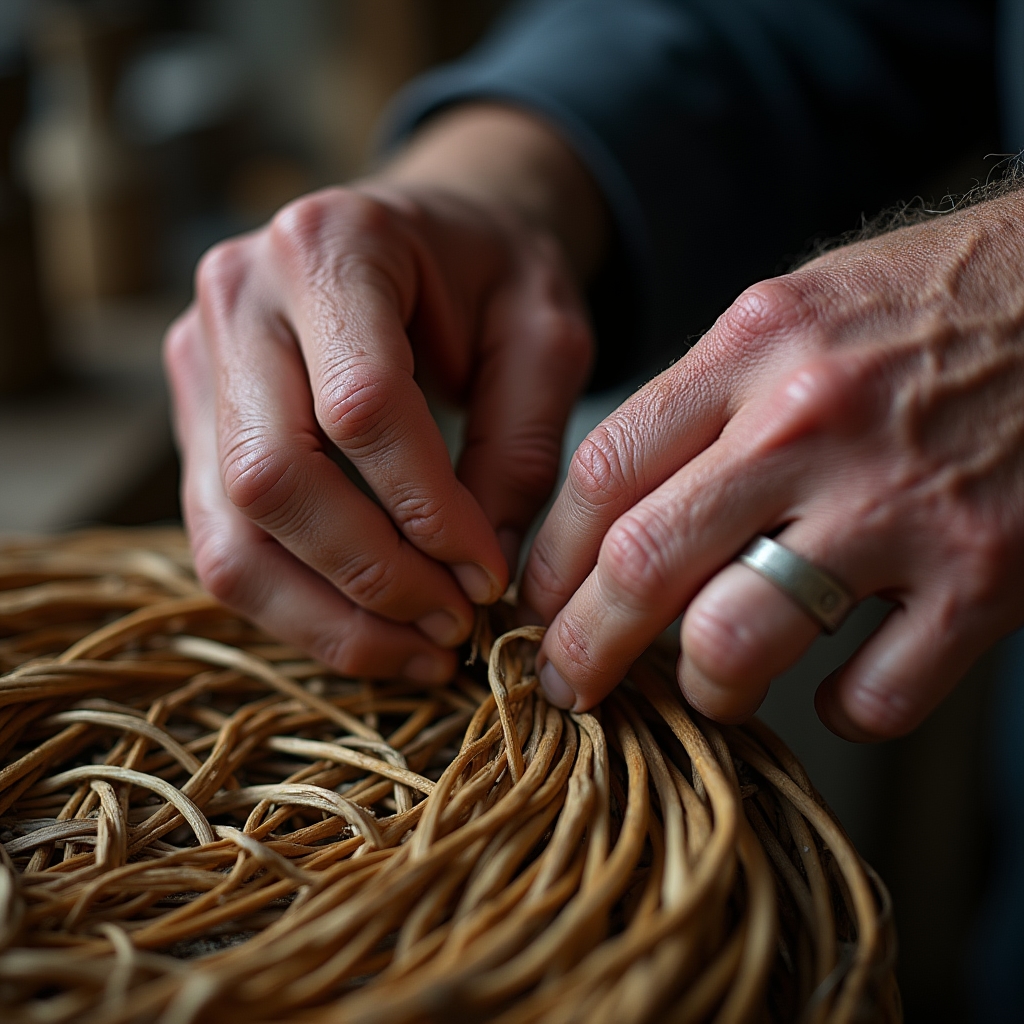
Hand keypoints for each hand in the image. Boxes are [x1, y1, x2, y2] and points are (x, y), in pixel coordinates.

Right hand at [164, 106, 601, 680]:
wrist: (429, 238)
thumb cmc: (495, 276)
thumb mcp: (545, 336)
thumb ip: (521, 448)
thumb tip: (477, 574)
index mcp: (330, 246)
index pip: (360, 408)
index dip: (429, 511)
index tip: (490, 576)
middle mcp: (238, 298)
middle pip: (272, 479)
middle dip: (373, 577)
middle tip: (457, 627)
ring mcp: (200, 363)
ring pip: (230, 535)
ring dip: (329, 618)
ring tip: (423, 652)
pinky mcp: (194, 425)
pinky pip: (225, 545)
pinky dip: (299, 608)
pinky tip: (376, 631)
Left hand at [522, 189, 1023, 739]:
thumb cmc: (930, 306)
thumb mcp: (798, 313)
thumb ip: (708, 398)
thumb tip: (620, 506)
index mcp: (754, 347)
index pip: (602, 469)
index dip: (552, 556)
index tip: (538, 600)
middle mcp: (811, 422)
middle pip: (643, 561)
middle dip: (582, 646)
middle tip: (567, 683)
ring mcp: (897, 503)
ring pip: (736, 640)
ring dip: (703, 687)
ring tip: (708, 688)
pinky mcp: (983, 575)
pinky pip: (872, 693)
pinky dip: (840, 711)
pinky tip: (836, 688)